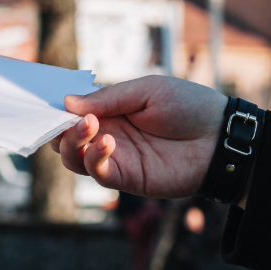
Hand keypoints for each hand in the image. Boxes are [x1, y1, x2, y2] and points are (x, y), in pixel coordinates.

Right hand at [52, 76, 227, 198]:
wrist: (220, 136)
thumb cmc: (189, 106)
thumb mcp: (147, 90)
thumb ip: (108, 98)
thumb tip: (67, 102)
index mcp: (112, 111)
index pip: (73, 113)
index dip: (58, 109)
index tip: (50, 102)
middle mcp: (108, 135)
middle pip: (65, 139)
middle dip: (58, 128)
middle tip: (70, 117)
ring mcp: (116, 158)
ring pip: (74, 159)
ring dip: (72, 142)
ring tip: (89, 125)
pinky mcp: (128, 178)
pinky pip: (98, 174)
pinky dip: (93, 158)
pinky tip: (108, 142)